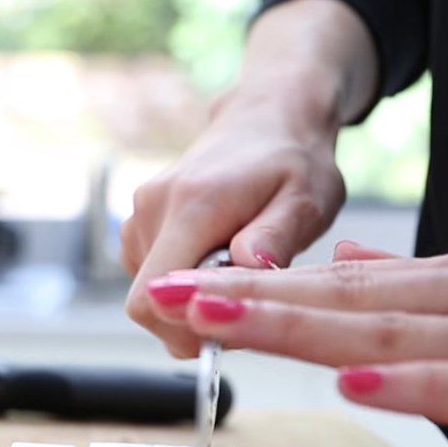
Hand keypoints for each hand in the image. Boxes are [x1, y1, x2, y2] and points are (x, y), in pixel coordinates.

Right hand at [121, 103, 344, 355]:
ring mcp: (141, 213)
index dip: (185, 327)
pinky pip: (150, 274)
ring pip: (149, 292)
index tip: (233, 322)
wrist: (266, 119)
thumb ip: (276, 236)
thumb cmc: (293, 161)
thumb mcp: (306, 199)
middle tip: (244, 293)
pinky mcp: (141, 220)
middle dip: (192, 317)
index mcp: (191, 206)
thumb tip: (248, 267)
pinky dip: (181, 282)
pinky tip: (216, 259)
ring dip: (189, 298)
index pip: (152, 295)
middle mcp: (153, 208)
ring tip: (235, 267)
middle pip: (146, 302)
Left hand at [147, 239, 447, 432]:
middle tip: (167, 291)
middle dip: (247, 294)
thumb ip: (418, 284)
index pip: (336, 284)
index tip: (186, 287)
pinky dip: (414, 382)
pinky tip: (351, 382)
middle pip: (342, 299)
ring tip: (216, 317)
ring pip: (388, 330)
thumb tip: (348, 267)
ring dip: (296, 325)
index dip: (255, 284)